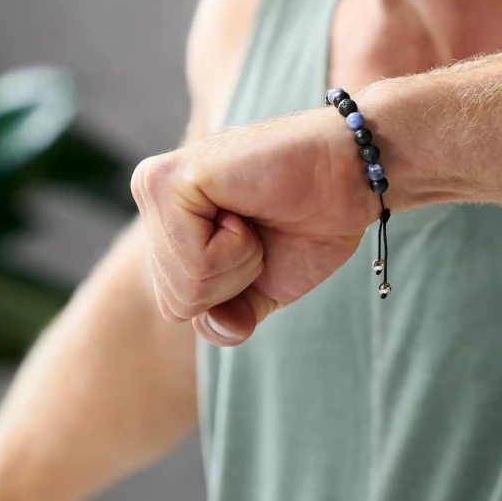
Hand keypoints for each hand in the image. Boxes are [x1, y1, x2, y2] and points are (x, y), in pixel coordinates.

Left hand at [131, 107, 379, 345]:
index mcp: (166, 226)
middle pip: (176, 301)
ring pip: (183, 287)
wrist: (350, 175)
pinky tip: (245, 207)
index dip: (230, 296)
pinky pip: (194, 263)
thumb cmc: (310, 223)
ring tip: (255, 216)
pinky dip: (235, 250)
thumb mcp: (261, 289)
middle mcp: (151, 201)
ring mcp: (153, 186)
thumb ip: (227, 319)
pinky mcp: (168, 180)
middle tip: (260, 229)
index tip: (259, 243)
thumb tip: (217, 325)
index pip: (177, 306)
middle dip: (234, 281)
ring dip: (238, 263)